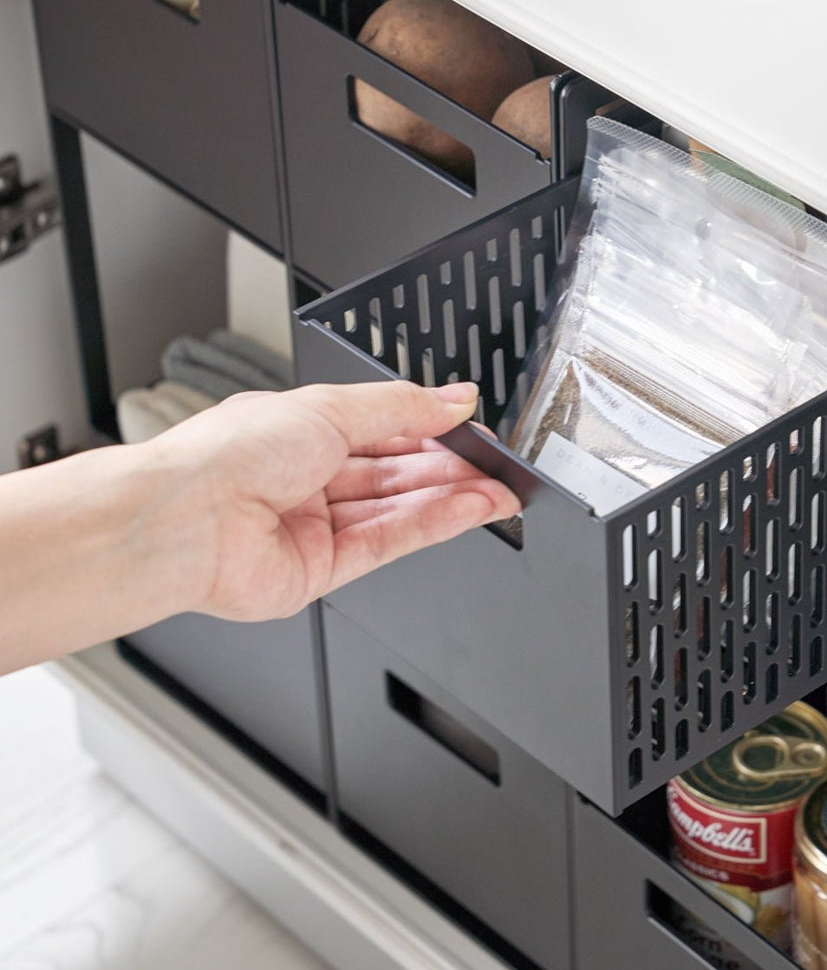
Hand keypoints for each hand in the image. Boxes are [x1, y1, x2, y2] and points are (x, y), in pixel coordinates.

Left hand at [148, 379, 519, 620]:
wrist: (185, 520)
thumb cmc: (227, 455)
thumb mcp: (329, 407)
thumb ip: (400, 407)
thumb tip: (452, 398)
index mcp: (297, 432)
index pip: (381, 430)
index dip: (430, 429)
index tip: (474, 426)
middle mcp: (305, 481)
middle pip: (395, 474)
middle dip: (451, 469)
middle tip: (497, 465)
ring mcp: (314, 528)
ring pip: (397, 510)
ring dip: (452, 499)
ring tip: (498, 491)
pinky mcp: (323, 571)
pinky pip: (389, 544)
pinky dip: (432, 525)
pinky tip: (468, 510)